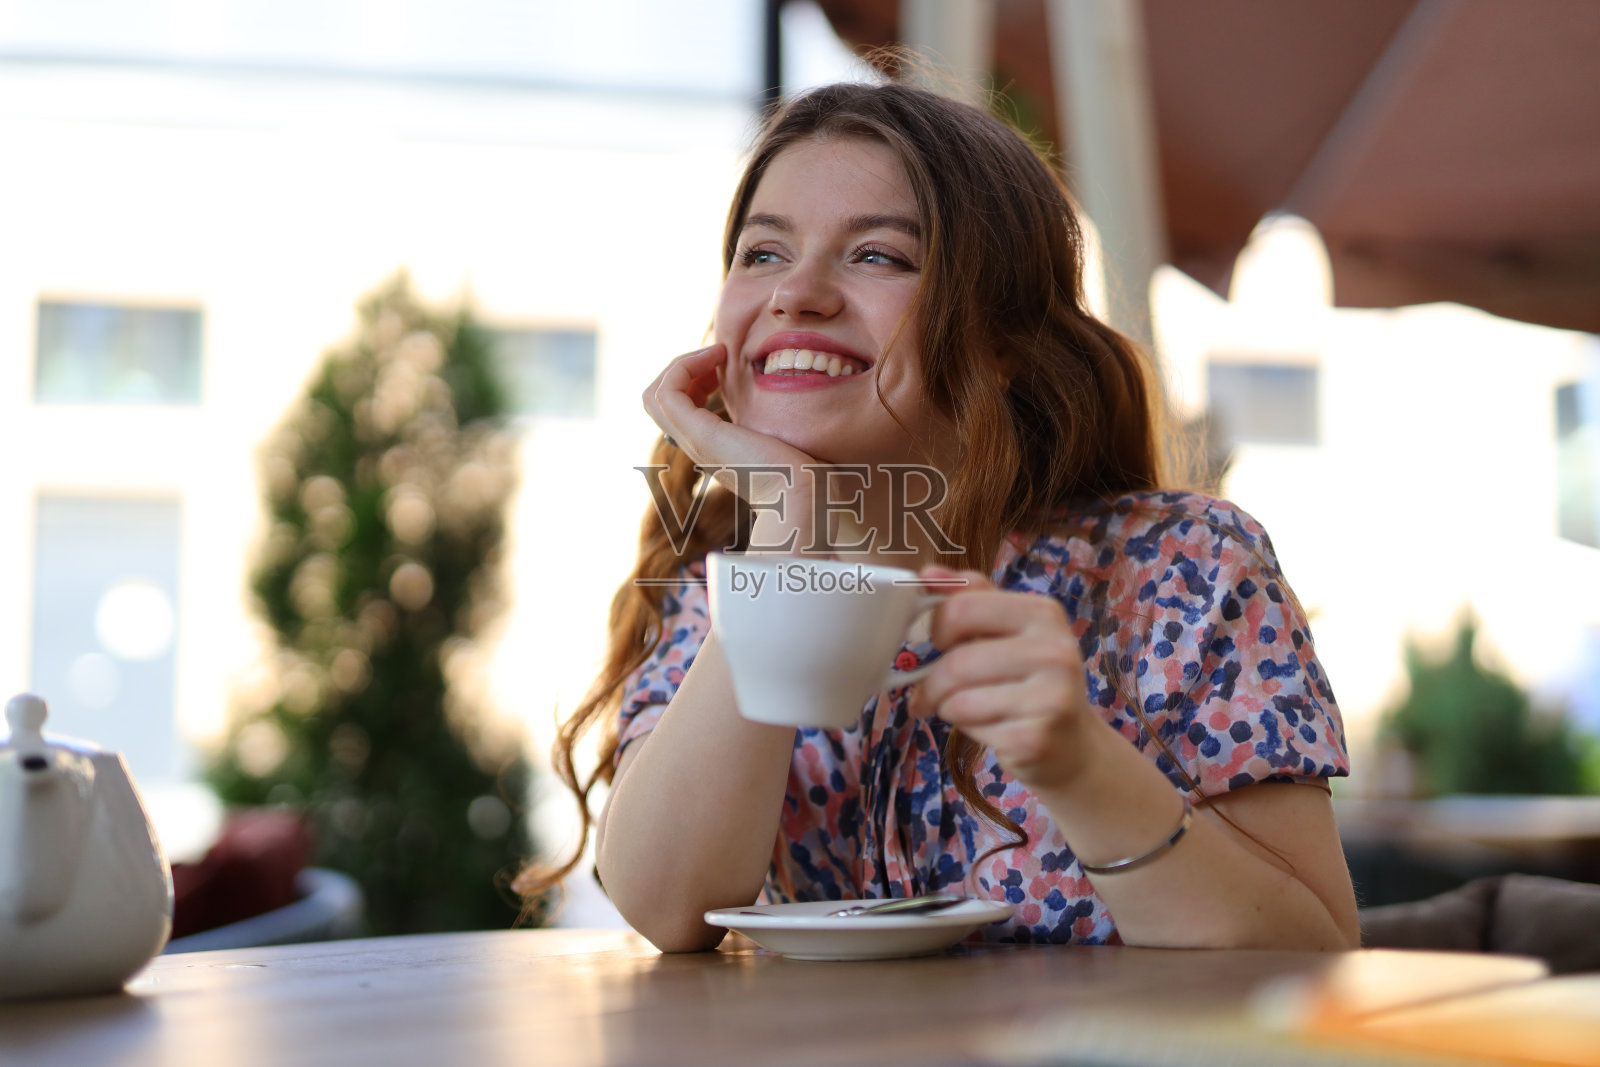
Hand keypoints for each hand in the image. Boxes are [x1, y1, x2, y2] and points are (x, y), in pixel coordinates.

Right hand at [642, 344, 818, 506]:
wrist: (802, 492)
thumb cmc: (803, 469)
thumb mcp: (781, 437)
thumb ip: (773, 422)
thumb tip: (792, 405)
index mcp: (711, 445)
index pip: (676, 409)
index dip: (692, 380)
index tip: (724, 367)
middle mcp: (696, 444)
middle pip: (655, 401)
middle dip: (681, 370)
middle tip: (717, 357)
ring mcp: (694, 440)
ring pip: (654, 395)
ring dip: (682, 364)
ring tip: (717, 353)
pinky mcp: (699, 433)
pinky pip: (667, 392)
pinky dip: (685, 366)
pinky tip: (719, 358)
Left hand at [909, 566, 1095, 789]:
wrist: (1073, 745)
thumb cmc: (1031, 681)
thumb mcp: (1009, 630)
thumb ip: (970, 597)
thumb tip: (927, 573)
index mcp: (1044, 613)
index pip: (962, 607)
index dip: (936, 627)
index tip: (938, 642)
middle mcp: (1054, 651)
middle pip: (956, 661)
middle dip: (932, 681)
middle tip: (930, 691)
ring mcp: (1051, 697)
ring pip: (958, 698)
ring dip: (946, 707)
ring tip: (963, 709)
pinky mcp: (1035, 738)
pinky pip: (971, 727)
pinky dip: (966, 730)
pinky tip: (988, 729)